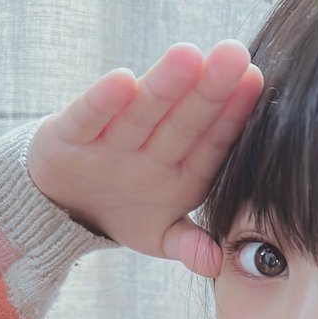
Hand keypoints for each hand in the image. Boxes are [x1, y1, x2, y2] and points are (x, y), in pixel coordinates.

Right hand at [26, 40, 263, 275]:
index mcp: (181, 171)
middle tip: (235, 54)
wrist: (60, 208)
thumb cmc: (124, 210)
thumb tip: (215, 264)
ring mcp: (110, 141)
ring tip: (189, 57)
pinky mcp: (69, 136)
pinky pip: (88, 118)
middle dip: (210, 89)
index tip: (257, 82)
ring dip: (163, 86)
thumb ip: (187, 245)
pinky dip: (102, 103)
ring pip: (141, 113)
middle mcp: (149, 150)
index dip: (233, 115)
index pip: (211, 142)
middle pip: (183, 120)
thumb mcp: (158, 236)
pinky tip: (121, 80)